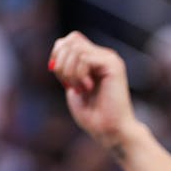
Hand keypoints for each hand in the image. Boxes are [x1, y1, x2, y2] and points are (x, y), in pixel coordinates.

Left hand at [48, 31, 139, 154]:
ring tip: (80, 89)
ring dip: (70, 72)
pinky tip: (88, 88)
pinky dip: (79, 75)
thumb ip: (67, 66)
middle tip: (69, 84)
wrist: (109, 130)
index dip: (58, 55)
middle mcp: (104, 55)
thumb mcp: (72, 85)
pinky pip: (84, 58)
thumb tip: (58, 47)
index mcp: (95, 59)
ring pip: (75, 48)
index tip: (62, 80)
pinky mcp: (113, 65)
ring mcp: (110, 59)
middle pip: (71, 39)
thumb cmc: (92, 115)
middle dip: (62, 63)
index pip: (69, 40)